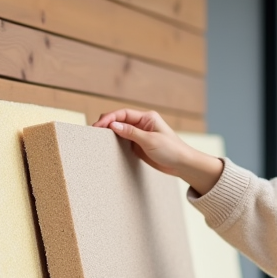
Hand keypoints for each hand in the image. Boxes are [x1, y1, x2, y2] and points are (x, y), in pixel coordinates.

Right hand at [93, 109, 223, 194]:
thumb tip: (113, 124)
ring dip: (110, 133)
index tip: (98, 125)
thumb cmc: (171, 150)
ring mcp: (140, 134)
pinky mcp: (139, 145)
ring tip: (97, 137)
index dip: (109, 118)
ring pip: (120, 130)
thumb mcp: (150, 140)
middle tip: (94, 131)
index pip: (124, 113)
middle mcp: (143, 124)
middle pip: (120, 120)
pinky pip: (124, 141)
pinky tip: (108, 145)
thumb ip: (130, 132)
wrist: (182, 164)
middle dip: (107, 123)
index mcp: (147, 117)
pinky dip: (115, 142)